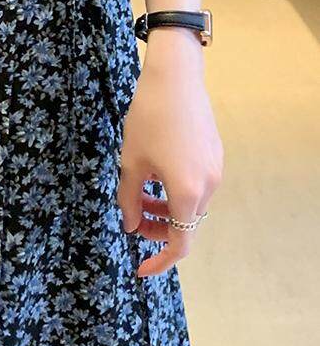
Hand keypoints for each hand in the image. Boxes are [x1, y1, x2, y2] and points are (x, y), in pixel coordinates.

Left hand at [117, 28, 222, 276]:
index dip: (159, 260)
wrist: (174, 77)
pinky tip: (156, 170)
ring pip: (190, 204)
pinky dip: (176, 189)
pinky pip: (196, 184)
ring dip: (166, 207)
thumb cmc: (148, 118)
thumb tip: (131, 226)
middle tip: (132, 215)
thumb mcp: (131, 161)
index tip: (140, 267)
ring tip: (139, 189)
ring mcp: (215, 169)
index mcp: (187, 192)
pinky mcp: (214, 154)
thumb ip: (129, 200)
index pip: (179, 244)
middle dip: (157, 227)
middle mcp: (208, 186)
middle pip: (185, 224)